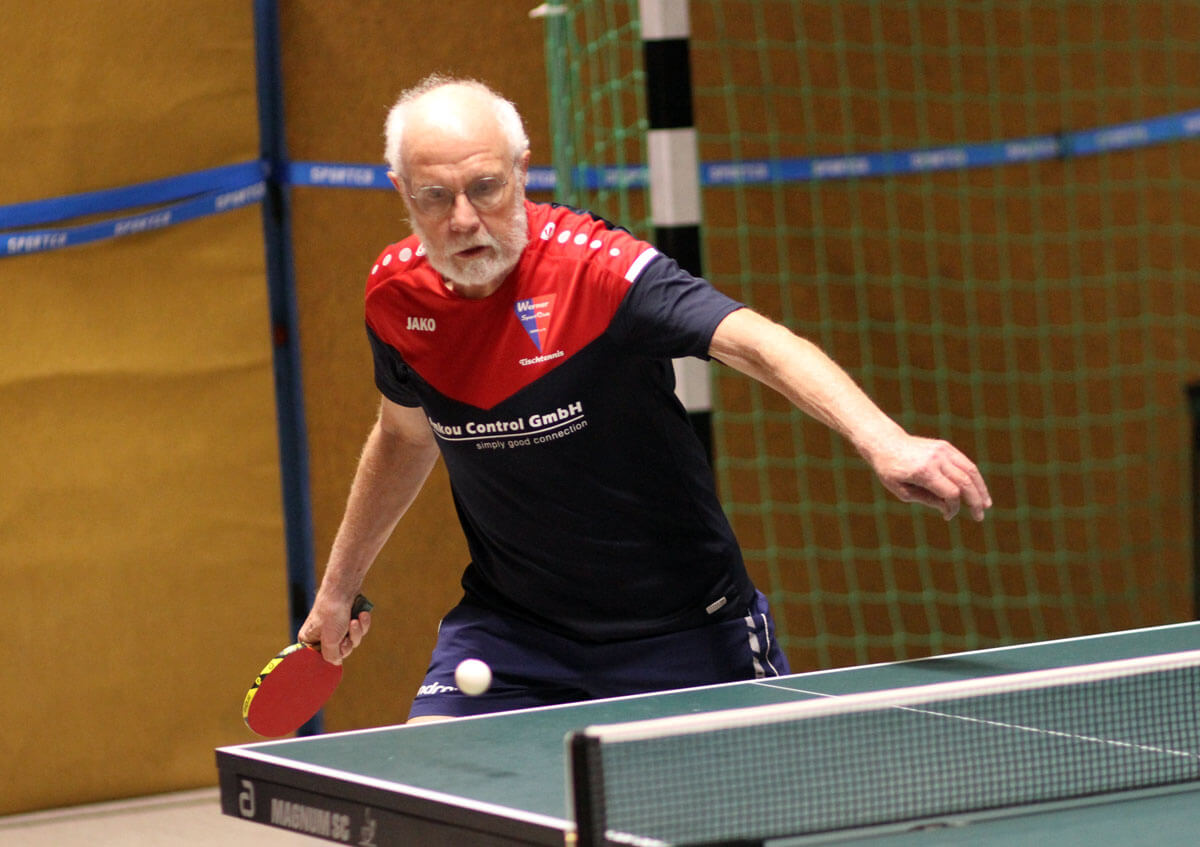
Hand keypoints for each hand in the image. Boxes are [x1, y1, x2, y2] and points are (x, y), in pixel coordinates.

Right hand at [297, 591, 371, 664]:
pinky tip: (362, 614)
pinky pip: (358, 629)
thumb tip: (336, 662)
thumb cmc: (332, 612)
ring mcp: (336, 627)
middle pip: (341, 650)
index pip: (322, 658)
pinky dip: (362, 623)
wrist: (344, 588)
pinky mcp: (347, 619)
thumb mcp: (330, 640)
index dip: (335, 653)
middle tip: (347, 630)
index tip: (340, 646)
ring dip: (357, 630)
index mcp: (309, 640)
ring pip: (352, 640)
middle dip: (349, 640)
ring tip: (355, 619)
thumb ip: (331, 656)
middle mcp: (321, 635)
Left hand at [868, 434, 991, 520]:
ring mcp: (943, 450)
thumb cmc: (890, 470)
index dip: (953, 508)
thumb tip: (949, 509)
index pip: (950, 493)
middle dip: (974, 501)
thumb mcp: (901, 490)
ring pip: (970, 470)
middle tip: (979, 517)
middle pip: (965, 482)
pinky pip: (965, 462)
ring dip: (981, 489)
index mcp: (924, 472)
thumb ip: (926, 500)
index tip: (947, 516)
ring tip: (986, 504)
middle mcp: (936, 459)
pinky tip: (978, 489)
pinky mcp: (946, 446)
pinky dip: (974, 477)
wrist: (885, 442)